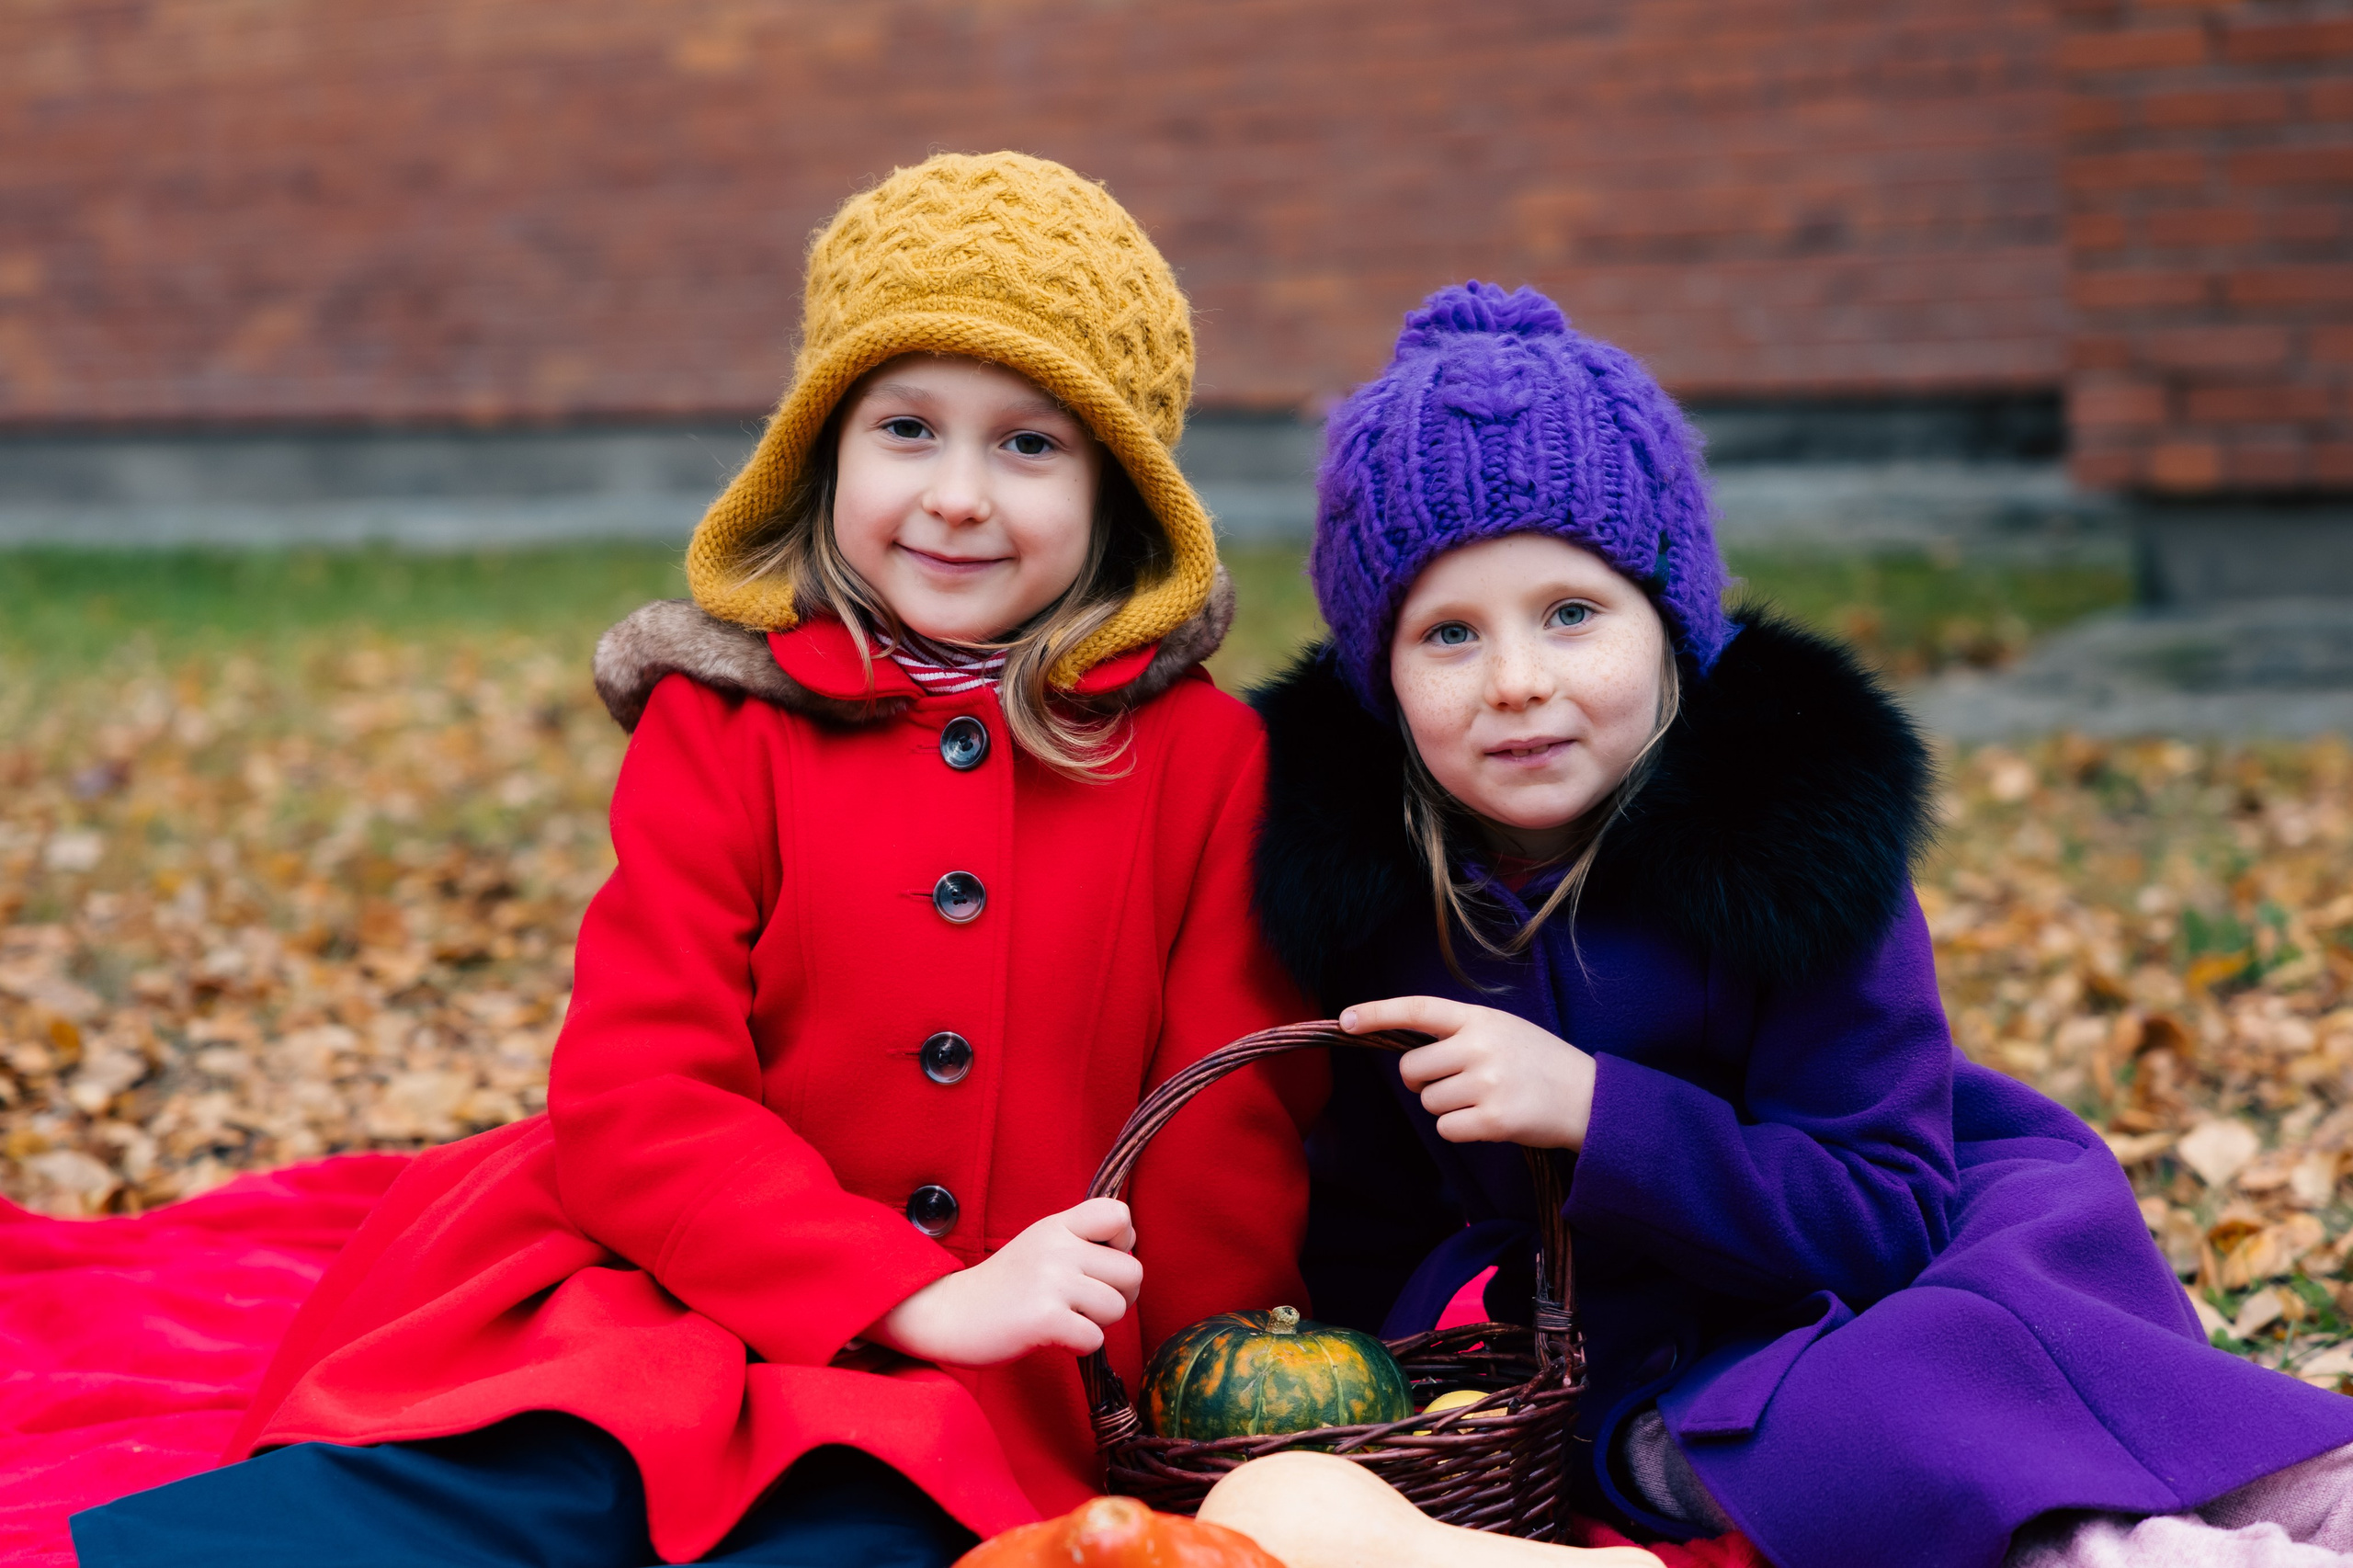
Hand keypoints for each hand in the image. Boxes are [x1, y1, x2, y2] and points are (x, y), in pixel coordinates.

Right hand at [864, 1197, 1141, 1366]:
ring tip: (1065, 1318)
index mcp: (1058, 1225)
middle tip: (1086, 1304)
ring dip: (1097, 1323)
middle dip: (1119, 1295)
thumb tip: (1131, 1255)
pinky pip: (1094, 1338)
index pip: (1120, 1215)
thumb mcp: (1041, 1244)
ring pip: (1117, 1308)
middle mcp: (1058, 1247)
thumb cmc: (1003, 1285)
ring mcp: (1051, 1282)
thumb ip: (1080, 1240)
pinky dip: (1080, 1345)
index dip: (1124, 1243)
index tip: (1101, 1262)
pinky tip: (1054, 1337)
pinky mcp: (1044, 1319)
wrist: (948, 1314)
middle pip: (1132, 1272)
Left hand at [1340, 996, 1595, 1150]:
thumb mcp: (1503, 1031)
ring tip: (1485, 1100)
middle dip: (1423, 1082)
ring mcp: (1488, 1083)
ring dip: (1447, 1108)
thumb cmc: (1539, 1064)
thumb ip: (1460, 1034)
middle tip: (1456, 1084)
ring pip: (1429, 1103)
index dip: (1378, 1012)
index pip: (1418, 1009)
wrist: (1590, 1099)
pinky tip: (1489, 1121)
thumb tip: (1408, 1055)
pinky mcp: (1494, 1120)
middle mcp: (1480, 1046)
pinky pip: (1447, 1129)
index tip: (1346, 1019)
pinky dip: (1461, 1131)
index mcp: (1480, 1019)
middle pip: (1413, 1069)